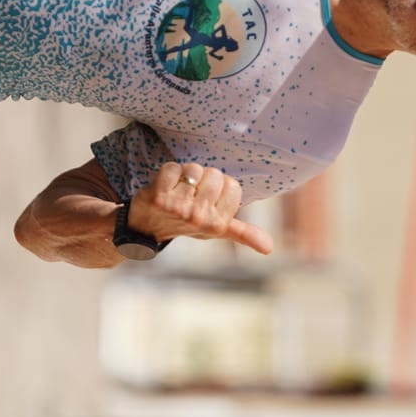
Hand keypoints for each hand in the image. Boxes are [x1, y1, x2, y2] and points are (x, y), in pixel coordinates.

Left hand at [127, 161, 273, 255]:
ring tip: (177, 190)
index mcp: (217, 224)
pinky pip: (172, 168)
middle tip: (190, 194)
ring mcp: (178, 208)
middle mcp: (200, 218)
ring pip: (194, 169)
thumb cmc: (185, 225)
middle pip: (215, 175)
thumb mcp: (215, 230)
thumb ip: (244, 234)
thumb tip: (270, 248)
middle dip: (203, 179)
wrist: (146, 229)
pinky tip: (163, 187)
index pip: (233, 186)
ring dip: (184, 175)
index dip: (220, 187)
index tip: (207, 199)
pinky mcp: (158, 196)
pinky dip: (168, 172)